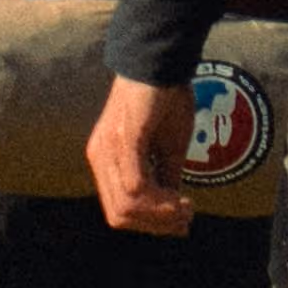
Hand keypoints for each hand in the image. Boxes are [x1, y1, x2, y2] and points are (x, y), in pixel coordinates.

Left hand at [87, 76, 194, 235]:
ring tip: (187, 208)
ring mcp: (108, 150)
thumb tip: (175, 213)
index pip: (118, 211)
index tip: (181, 223)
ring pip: (128, 206)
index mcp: (106, 160)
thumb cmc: (166, 99)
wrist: (162, 62)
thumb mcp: (168, 148)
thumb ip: (166, 178)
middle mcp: (100, 158)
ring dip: (162, 215)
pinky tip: (181, 198)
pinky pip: (136, 187)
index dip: (150, 224)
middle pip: (120, 216)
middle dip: (157, 224)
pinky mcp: (123, 140)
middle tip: (187, 218)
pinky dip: (160, 201)